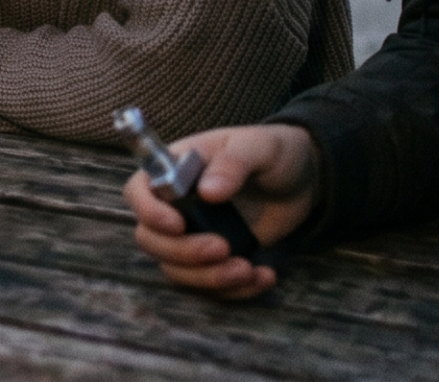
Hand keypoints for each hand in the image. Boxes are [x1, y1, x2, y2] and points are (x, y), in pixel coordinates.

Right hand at [125, 123, 321, 299]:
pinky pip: (209, 285)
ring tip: (248, 270)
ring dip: (208, 278)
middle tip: (223, 248)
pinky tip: (263, 275)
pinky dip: (234, 290)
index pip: (138, 192)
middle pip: (151, 239)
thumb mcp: (256, 147)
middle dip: (183, 253)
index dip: (148, 212)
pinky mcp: (216, 259)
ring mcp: (194, 235)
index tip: (178, 225)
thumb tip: (208, 192)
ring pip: (176, 269)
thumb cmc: (271, 152)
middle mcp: (176, 206)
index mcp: (175, 171)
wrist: (300, 179)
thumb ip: (232, 164)